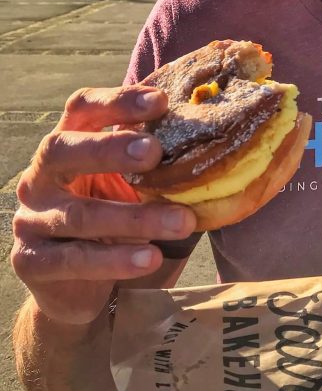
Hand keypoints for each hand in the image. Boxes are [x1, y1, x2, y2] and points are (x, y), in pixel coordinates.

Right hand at [11, 86, 196, 325]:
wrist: (79, 290)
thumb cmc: (115, 222)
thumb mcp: (134, 187)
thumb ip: (158, 164)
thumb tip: (221, 136)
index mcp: (68, 144)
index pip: (82, 109)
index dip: (117, 101)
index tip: (160, 101)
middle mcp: (41, 176)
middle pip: (63, 149)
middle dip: (110, 149)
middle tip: (155, 152)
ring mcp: (31, 219)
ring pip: (80, 214)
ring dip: (135, 218)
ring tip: (182, 222)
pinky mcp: (32, 261)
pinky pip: (74, 259)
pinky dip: (115, 260)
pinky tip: (151, 259)